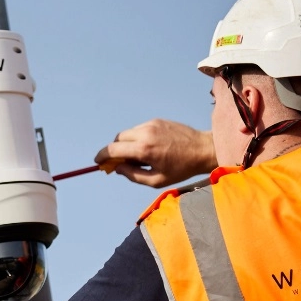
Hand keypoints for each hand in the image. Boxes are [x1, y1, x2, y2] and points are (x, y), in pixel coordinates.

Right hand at [94, 119, 216, 187]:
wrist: (203, 149)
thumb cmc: (181, 169)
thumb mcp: (156, 180)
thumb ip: (133, 175)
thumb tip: (118, 168)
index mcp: (144, 150)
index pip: (113, 149)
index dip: (102, 156)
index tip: (98, 162)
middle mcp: (145, 133)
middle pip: (118, 139)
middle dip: (115, 150)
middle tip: (119, 163)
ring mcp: (151, 124)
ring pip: (128, 133)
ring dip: (127, 144)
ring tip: (140, 157)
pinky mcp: (157, 121)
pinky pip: (140, 129)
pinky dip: (138, 138)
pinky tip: (150, 148)